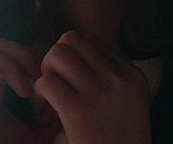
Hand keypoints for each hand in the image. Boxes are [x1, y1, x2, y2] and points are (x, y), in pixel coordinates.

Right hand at [0, 35, 61, 143]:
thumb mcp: (36, 133)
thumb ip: (50, 114)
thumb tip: (61, 92)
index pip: (7, 50)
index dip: (30, 53)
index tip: (49, 72)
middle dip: (20, 53)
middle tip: (39, 75)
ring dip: (8, 65)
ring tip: (25, 89)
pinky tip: (5, 88)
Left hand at [35, 31, 151, 143]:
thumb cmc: (122, 139)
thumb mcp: (130, 102)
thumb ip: (111, 76)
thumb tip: (79, 50)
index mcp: (132, 74)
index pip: (92, 42)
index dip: (75, 56)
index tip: (71, 76)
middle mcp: (117, 78)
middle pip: (72, 39)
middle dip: (57, 56)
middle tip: (56, 78)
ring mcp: (99, 92)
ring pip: (57, 54)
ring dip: (47, 69)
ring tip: (52, 90)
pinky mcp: (77, 110)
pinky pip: (47, 82)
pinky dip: (40, 90)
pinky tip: (48, 106)